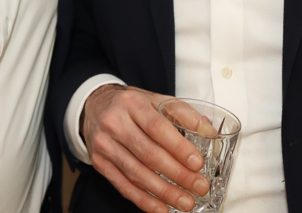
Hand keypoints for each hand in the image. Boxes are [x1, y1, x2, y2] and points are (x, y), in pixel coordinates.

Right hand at [82, 85, 205, 212]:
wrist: (93, 106)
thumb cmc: (130, 105)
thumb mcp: (154, 99)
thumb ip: (181, 112)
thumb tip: (208, 131)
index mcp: (131, 103)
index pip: (157, 127)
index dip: (178, 147)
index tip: (198, 164)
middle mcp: (115, 123)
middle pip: (148, 153)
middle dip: (177, 174)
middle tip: (199, 187)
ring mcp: (104, 144)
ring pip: (136, 173)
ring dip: (164, 192)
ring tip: (186, 202)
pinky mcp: (99, 163)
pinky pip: (123, 185)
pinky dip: (144, 200)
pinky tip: (161, 208)